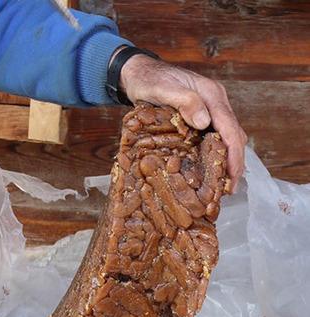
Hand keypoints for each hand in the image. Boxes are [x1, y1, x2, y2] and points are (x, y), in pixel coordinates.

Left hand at [119, 53, 246, 190]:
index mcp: (211, 94)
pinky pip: (212, 136)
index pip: (230, 127)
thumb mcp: (162, 88)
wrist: (137, 73)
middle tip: (229, 188)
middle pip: (233, 134)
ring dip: (225, 160)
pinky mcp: (199, 116)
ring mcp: (208, 109)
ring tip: (222, 185)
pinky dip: (214, 154)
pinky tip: (208, 170)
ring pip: (225, 137)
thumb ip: (184, 101)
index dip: (234, 153)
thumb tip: (205, 122)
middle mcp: (214, 102)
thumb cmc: (148, 79)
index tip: (233, 174)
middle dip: (234, 161)